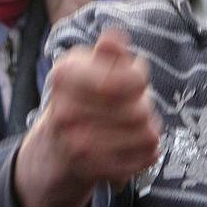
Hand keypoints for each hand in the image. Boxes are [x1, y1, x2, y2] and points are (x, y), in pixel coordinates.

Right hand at [13, 27, 161, 206]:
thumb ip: (109, 54)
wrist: (57, 146)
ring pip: (146, 135)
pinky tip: (136, 145)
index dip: (139, 78)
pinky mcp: (92, 169)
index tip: (134, 78)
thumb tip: (116, 36)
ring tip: (135, 126)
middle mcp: (64, 111)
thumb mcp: (90, 67)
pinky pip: (143, 158)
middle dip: (144, 105)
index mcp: (65, 75)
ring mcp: (76, 144)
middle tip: (133, 105)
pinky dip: (147, 151)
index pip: (125, 81)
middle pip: (139, 110)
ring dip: (148, 129)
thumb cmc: (83, 97)